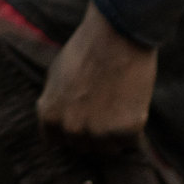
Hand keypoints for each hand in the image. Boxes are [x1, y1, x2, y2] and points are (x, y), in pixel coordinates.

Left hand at [36, 2, 158, 150]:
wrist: (116, 35)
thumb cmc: (86, 49)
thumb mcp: (55, 75)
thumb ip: (55, 102)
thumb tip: (58, 120)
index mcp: (49, 115)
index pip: (55, 141)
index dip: (69, 130)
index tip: (81, 120)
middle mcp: (71, 129)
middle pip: (83, 146)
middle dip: (92, 131)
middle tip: (104, 107)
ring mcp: (98, 132)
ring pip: (108, 149)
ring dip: (114, 134)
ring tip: (118, 104)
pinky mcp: (125, 131)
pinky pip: (131, 143)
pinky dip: (134, 129)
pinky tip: (132, 105)